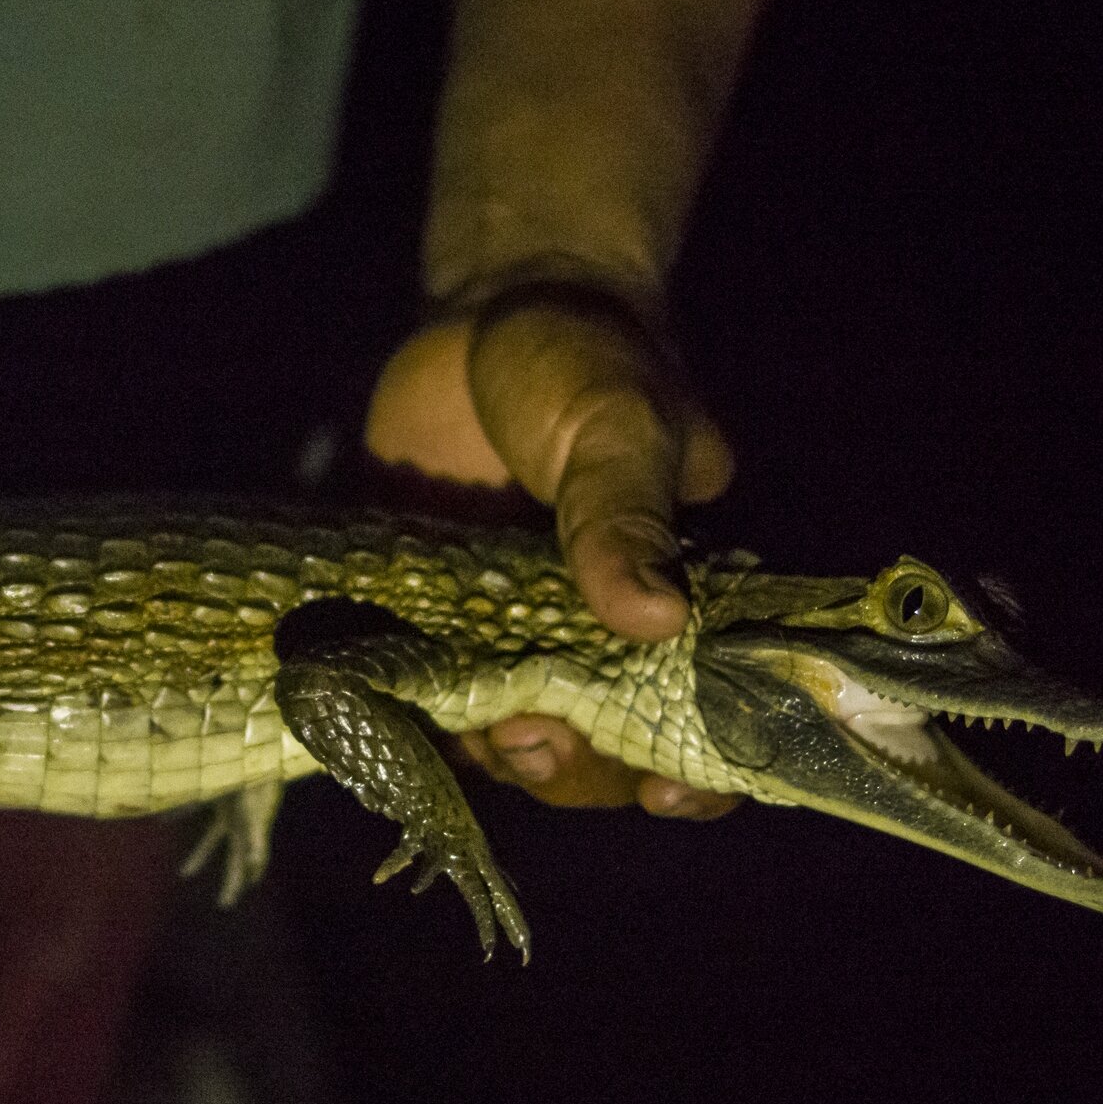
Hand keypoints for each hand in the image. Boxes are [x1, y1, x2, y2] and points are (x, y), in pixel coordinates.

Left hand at [364, 290, 737, 819]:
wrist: (481, 313)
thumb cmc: (583, 359)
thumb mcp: (617, 427)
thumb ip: (625, 520)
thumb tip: (657, 622)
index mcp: (677, 602)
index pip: (704, 715)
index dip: (694, 770)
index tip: (668, 790)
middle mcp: (598, 639)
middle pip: (600, 754)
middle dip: (576, 768)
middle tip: (536, 740)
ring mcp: (509, 638)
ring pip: (510, 741)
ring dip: (493, 752)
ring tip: (478, 724)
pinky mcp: (429, 624)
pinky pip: (425, 701)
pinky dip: (412, 718)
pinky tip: (398, 713)